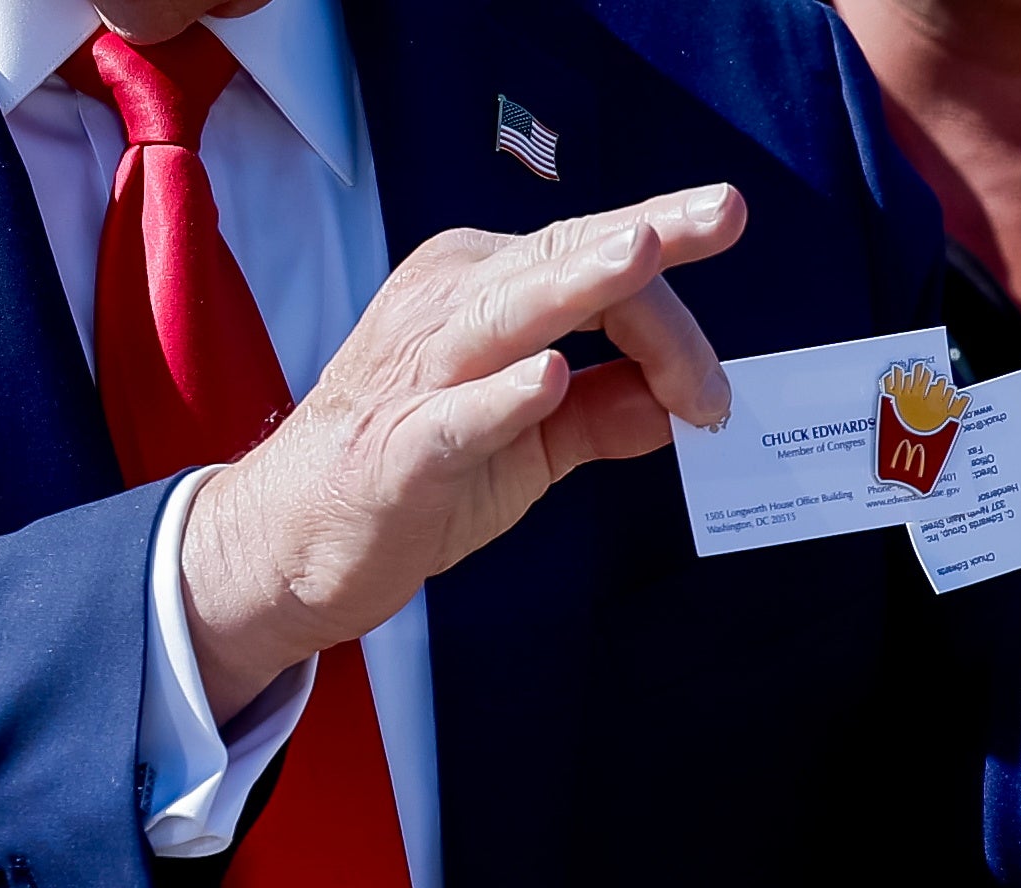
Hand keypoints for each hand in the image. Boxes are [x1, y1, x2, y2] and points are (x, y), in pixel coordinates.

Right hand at [182, 184, 746, 721]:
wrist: (296, 540)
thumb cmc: (418, 471)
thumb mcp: (532, 440)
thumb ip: (607, 414)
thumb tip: (687, 402)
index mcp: (483, 291)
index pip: (596, 269)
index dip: (673, 321)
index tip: (715, 393)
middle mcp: (449, 307)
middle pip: (563, 262)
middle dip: (651, 241)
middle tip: (724, 214)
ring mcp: (418, 372)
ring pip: (510, 311)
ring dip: (580, 282)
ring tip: (642, 252)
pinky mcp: (398, 446)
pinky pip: (457, 415)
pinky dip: (503, 396)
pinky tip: (549, 376)